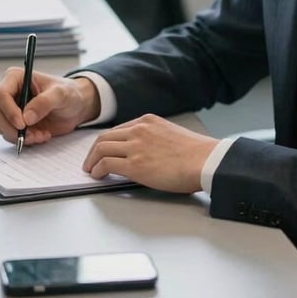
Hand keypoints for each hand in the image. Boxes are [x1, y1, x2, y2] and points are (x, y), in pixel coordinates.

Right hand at [0, 69, 100, 146]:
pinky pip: (11, 136)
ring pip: (1, 127)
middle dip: (11, 127)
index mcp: (16, 78)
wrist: (76, 107)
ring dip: (20, 136)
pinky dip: (25, 140)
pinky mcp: (16, 124)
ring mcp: (11, 110)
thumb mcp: (61, 94)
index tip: (22, 124)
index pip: (1, 94)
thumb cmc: (69, 93)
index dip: (8, 110)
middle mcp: (10, 93)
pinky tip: (41, 135)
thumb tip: (26, 117)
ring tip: (41, 134)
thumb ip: (44, 102)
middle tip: (30, 135)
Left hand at [83, 115, 218, 193]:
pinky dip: (97, 170)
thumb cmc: (196, 153)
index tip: (103, 150)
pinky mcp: (134, 165)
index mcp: (148, 121)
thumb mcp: (171, 135)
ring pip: (101, 148)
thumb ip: (154, 138)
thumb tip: (145, 153)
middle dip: (94, 150)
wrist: (206, 161)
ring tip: (90, 170)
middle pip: (105, 137)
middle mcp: (138, 130)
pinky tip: (97, 176)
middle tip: (90, 161)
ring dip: (92, 160)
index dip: (107, 141)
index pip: (119, 129)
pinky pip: (106, 164)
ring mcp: (135, 146)